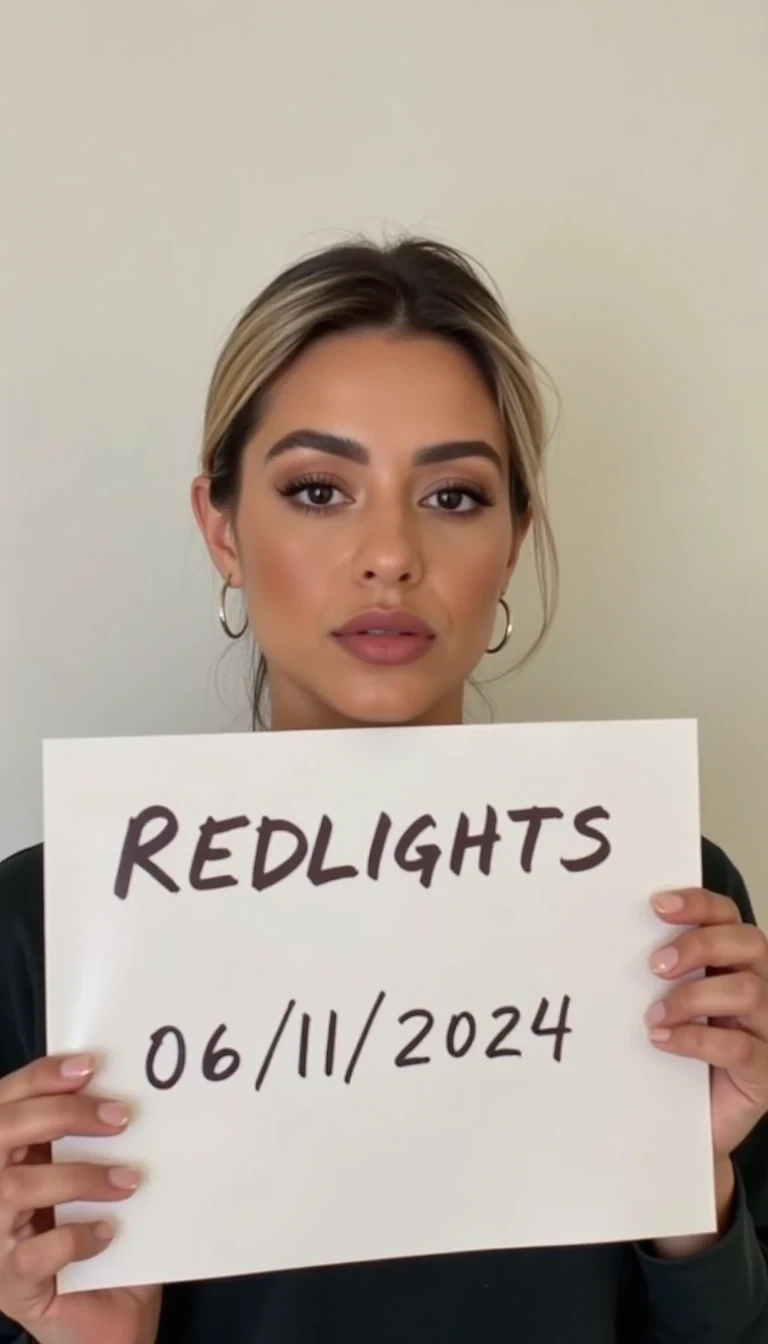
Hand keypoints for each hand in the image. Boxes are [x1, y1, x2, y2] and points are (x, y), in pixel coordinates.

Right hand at [0, 1054, 160, 1343]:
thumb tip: (122, 1088)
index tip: (88, 1065)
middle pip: (2, 1133)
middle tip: (119, 1117)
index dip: (40, 1077)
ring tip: (129, 1181)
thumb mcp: (89, 1179)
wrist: (106, 1319)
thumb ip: (88, 1139)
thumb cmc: (100, 1238)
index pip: (5, 1102)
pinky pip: (33, 1253)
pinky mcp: (9, 1286)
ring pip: (13, 1188)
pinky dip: (75, 1237)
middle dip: (61, 1113)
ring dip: (80, 1176)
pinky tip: (108, 1233)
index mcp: (2, 1158)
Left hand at [645, 887, 767, 1255]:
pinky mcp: (765, 1073)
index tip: (656, 905)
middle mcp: (759, 988)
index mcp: (732, 963)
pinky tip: (662, 1040)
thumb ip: (652, 974)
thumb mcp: (660, 1005)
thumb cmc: (669, 1057)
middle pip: (749, 943)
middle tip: (655, 965)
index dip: (698, 903)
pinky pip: (741, 1046)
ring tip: (654, 1015)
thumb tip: (603, 938)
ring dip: (694, 996)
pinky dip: (697, 1039)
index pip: (727, 916)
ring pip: (750, 991)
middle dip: (700, 945)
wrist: (680, 1130)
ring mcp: (767, 1030)